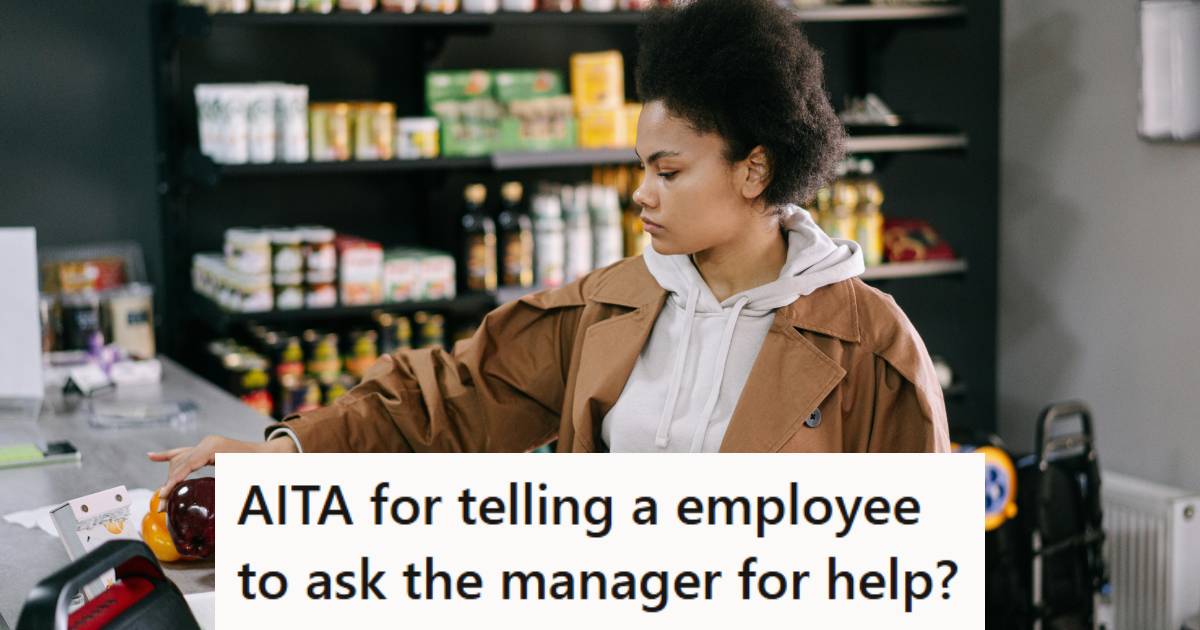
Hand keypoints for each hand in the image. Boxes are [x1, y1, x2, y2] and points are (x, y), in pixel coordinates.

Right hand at [148, 435, 296, 508]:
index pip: (185, 466)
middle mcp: (207, 443)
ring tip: (161, 497)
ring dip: (170, 478)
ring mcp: (206, 444)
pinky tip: (151, 456)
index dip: (173, 482)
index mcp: (212, 448)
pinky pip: (184, 452)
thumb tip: (221, 515)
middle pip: (179, 464)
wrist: (269, 453)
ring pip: (180, 461)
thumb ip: (230, 491)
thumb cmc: (258, 465)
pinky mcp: (207, 448)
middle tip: (161, 506)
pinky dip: (168, 455)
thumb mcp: (244, 478)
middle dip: (169, 485)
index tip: (163, 496)